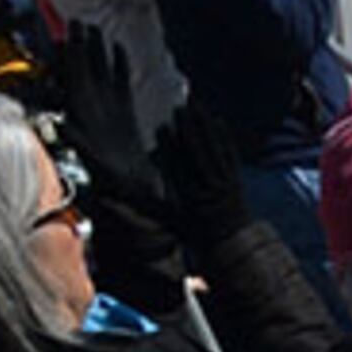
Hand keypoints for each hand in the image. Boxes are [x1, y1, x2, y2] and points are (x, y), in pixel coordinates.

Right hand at [156, 106, 250, 249]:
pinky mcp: (237, 178)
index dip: (169, 146)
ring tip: (197, 107)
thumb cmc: (193, 233)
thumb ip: (145, 208)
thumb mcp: (168, 222)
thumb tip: (114, 201)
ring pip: (215, 149)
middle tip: (180, 108)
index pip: (177, 167)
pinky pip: (230, 155)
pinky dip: (224, 137)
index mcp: (189, 198)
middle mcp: (208, 188)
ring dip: (206, 126)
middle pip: (198, 153)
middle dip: (189, 129)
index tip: (161, 126)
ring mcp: (225, 182)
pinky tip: (218, 120)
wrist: (231, 244)